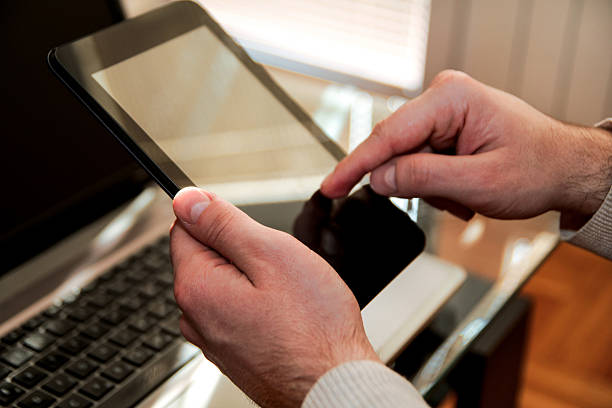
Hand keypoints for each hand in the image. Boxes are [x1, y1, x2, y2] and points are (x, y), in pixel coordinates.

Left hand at [170, 187, 378, 406]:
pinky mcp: (232, 351)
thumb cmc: (313, 328)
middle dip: (241, 251)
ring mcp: (213, 338)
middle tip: (279, 268)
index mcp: (197, 287)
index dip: (220, 219)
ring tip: (286, 295)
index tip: (251, 233)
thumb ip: (223, 224)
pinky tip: (286, 315)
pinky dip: (259, 304)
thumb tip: (187, 201)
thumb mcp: (272, 254)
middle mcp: (195, 317)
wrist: (333, 386)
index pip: (184, 227)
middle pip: (206, 256)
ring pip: (226, 284)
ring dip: (253, 278)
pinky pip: (238, 311)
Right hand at [321, 70, 611, 222]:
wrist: (564, 168)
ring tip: (464, 195)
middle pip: (396, 148)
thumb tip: (379, 179)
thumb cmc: (538, 168)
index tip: (330, 187)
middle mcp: (443, 98)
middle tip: (449, 198)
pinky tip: (462, 188)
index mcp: (451, 98)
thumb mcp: (479, 182)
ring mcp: (443, 112)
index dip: (356, 165)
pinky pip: (419, 160)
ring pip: (406, 160)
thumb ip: (423, 179)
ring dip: (429, 186)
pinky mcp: (444, 127)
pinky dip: (436, 183)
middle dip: (413, 182)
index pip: (389, 135)